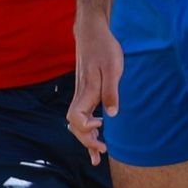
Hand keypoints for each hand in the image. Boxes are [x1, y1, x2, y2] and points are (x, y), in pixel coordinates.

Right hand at [67, 12, 123, 165]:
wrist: (92, 31)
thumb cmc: (104, 47)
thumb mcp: (113, 68)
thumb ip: (111, 92)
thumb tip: (111, 115)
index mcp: (86, 90)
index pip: (75, 117)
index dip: (84, 127)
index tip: (100, 125)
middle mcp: (80, 94)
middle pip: (74, 125)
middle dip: (86, 141)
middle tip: (103, 150)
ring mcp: (81, 94)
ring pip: (77, 123)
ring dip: (86, 139)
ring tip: (98, 155)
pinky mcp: (86, 92)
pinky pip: (82, 115)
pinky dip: (87, 129)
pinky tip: (96, 137)